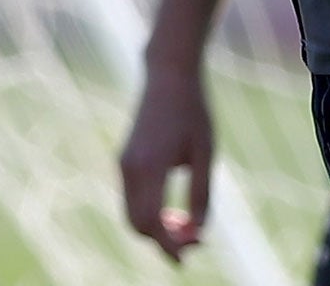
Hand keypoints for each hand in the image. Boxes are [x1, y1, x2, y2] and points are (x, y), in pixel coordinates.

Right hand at [118, 61, 213, 261]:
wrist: (169, 76)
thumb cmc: (193, 112)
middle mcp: (130, 168)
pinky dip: (148, 212)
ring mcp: (123, 164)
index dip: (169, 244)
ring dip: (155, 228)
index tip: (189, 253)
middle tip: (192, 242)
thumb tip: (199, 230)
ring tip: (185, 225)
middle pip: (137, 224)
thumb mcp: (205, 153)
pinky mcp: (124, 160)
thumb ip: (202, 193)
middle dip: (162, 240)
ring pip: (131, 214)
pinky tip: (172, 210)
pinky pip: (131, 199)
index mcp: (150, 166)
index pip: (152, 221)